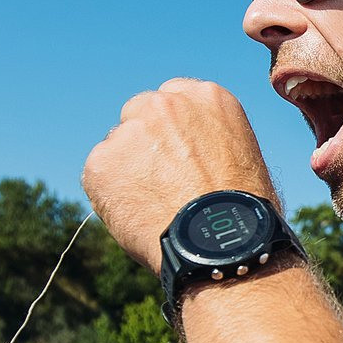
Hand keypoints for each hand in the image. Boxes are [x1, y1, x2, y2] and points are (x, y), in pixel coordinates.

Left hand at [81, 79, 275, 271]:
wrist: (221, 245)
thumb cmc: (243, 214)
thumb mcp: (242, 157)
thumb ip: (208, 141)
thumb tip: (189, 156)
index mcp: (207, 97)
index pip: (174, 97)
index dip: (174, 129)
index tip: (177, 151)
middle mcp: (165, 104)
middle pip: (139, 112)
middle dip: (146, 140)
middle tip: (160, 179)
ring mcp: (131, 130)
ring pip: (117, 146)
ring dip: (128, 169)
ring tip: (154, 208)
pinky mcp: (102, 161)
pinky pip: (99, 176)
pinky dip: (111, 197)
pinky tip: (139, 218)